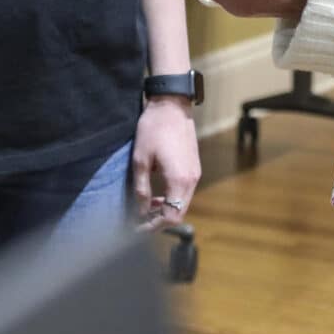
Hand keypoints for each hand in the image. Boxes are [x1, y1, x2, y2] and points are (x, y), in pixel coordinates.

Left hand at [132, 98, 200, 229]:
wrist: (171, 105)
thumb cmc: (153, 129)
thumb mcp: (140, 160)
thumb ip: (142, 189)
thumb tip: (141, 211)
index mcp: (179, 180)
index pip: (171, 216)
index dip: (153, 226)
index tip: (137, 228)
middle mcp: (192, 180)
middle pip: (179, 212)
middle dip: (159, 220)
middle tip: (140, 221)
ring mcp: (195, 173)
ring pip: (182, 202)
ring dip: (166, 209)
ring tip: (147, 206)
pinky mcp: (194, 166)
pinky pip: (184, 191)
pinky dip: (172, 197)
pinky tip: (158, 193)